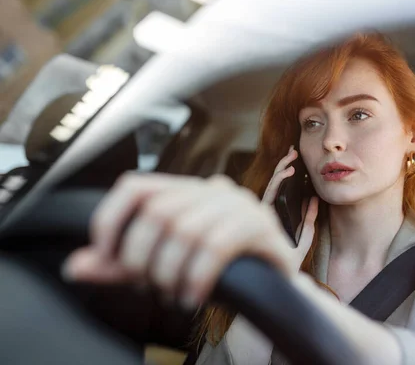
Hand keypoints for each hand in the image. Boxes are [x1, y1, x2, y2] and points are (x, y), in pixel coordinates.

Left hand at [63, 172, 298, 306]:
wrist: (269, 287)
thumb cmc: (214, 270)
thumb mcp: (161, 265)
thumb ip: (121, 265)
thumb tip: (75, 266)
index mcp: (185, 190)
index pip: (136, 186)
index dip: (112, 218)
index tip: (107, 255)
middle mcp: (213, 189)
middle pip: (160, 211)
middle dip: (143, 257)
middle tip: (148, 285)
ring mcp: (241, 204)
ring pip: (187, 229)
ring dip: (171, 271)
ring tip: (172, 294)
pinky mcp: (261, 226)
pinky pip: (219, 245)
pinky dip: (198, 276)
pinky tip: (193, 297)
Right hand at [261, 145, 318, 270]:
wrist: (280, 283)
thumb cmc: (288, 265)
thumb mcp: (304, 240)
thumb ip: (308, 222)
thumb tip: (314, 201)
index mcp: (275, 217)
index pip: (279, 191)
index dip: (286, 174)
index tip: (296, 160)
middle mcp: (266, 214)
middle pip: (274, 185)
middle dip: (284, 166)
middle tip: (294, 151)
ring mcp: (262, 215)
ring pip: (271, 186)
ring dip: (281, 170)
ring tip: (293, 158)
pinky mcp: (261, 217)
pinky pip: (269, 195)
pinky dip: (278, 181)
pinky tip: (288, 172)